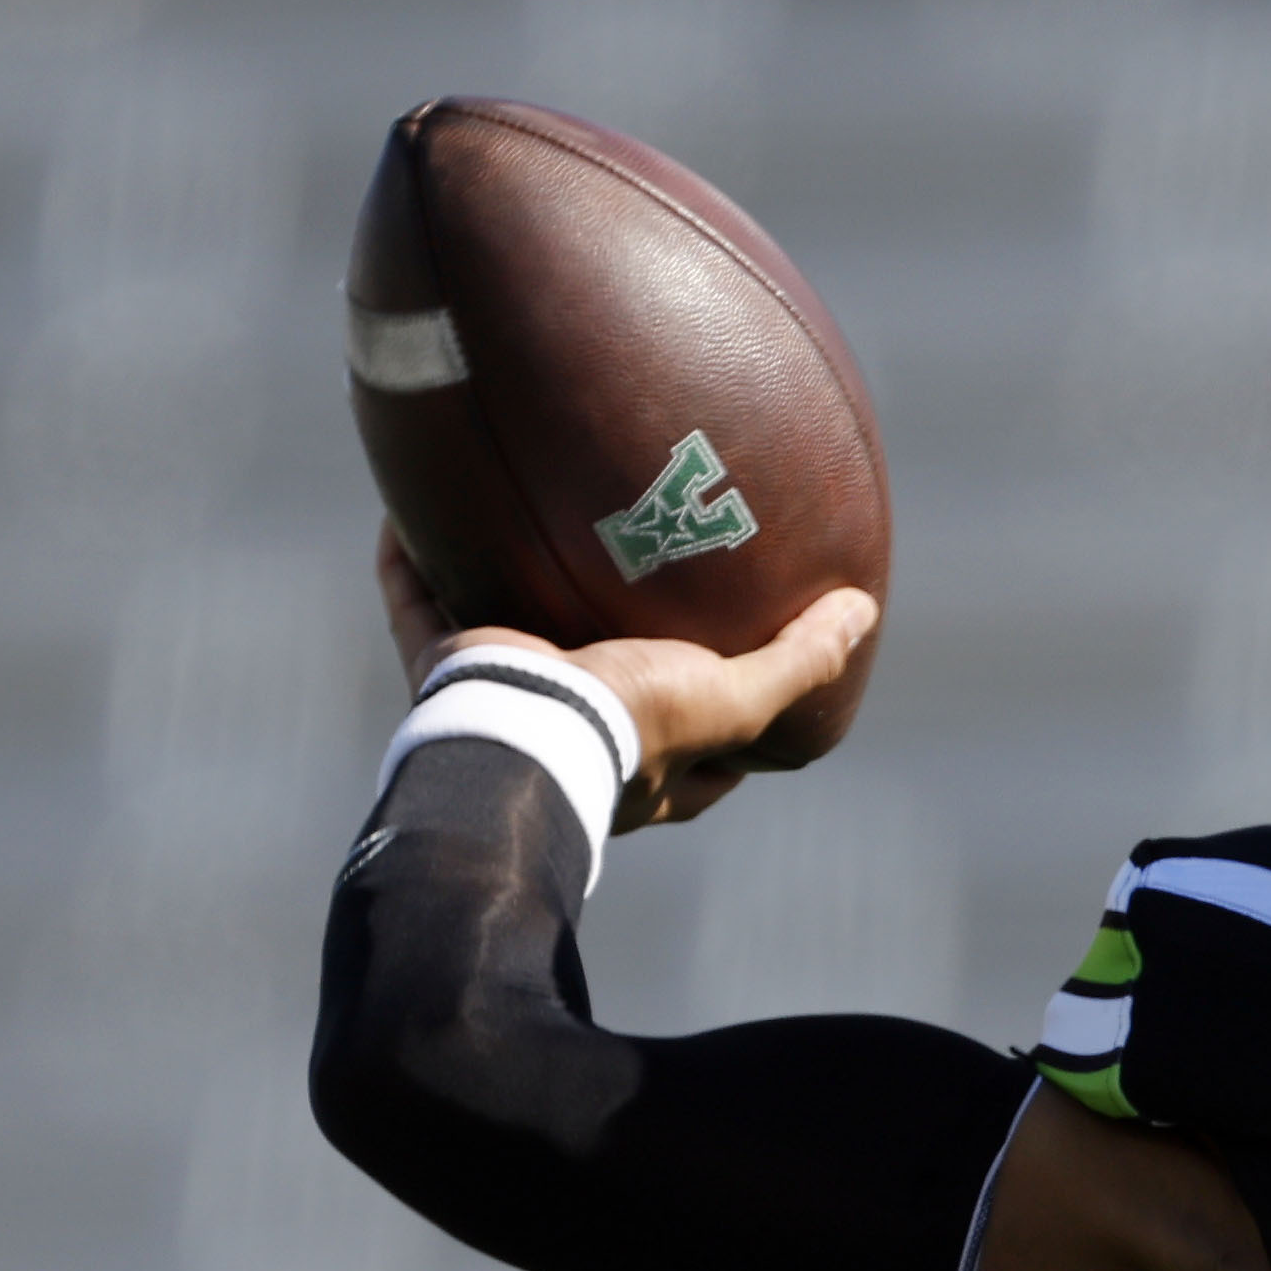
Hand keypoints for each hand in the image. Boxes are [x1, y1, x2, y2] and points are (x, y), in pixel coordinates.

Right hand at [375, 524, 876, 832]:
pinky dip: (409, 559)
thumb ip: (798, 663)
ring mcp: (503, 702)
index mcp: (645, 764)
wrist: (521, 738)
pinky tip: (409, 506)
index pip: (697, 742)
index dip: (722, 706)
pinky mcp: (444, 669)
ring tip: (515, 521)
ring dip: (501, 588)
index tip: (739, 656)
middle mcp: (574, 740)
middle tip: (621, 572)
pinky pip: (416, 601)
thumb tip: (862, 613)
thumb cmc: (633, 728)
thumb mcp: (731, 698)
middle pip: (596, 684)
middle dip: (604, 639)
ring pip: (503, 637)